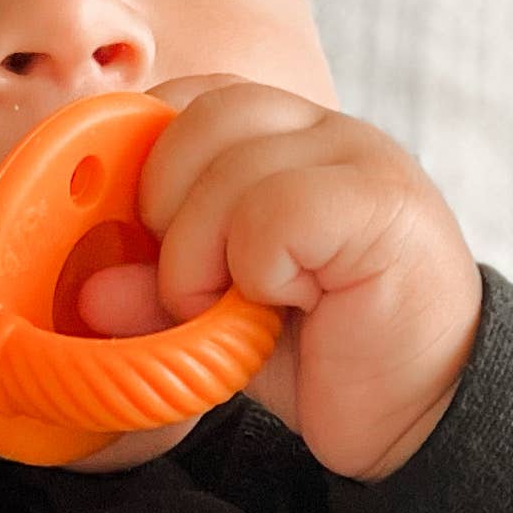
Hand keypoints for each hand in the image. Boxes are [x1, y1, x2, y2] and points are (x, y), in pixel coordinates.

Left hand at [72, 79, 483, 483]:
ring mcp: (358, 157)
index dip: (143, 164)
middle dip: (165, 210)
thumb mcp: (220, 324)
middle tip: (194, 288)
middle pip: (197, 115)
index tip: (145, 240)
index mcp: (283, 139)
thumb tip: (89, 289)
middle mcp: (323, 131)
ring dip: (203, 256)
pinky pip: (274, 210)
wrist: (423, 415)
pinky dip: (257, 270)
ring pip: (229, 164)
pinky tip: (288, 304)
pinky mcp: (381, 203)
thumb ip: (157, 295)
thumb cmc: (329, 357)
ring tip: (240, 309)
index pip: (186, 97)